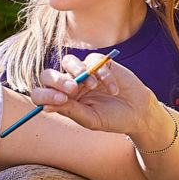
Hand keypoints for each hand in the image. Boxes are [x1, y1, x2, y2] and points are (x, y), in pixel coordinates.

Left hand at [30, 53, 157, 136]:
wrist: (137, 112)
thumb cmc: (111, 118)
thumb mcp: (91, 119)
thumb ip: (71, 111)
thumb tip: (45, 107)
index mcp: (62, 100)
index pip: (41, 94)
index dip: (45, 95)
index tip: (60, 99)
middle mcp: (68, 85)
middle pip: (49, 74)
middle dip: (57, 80)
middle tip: (73, 88)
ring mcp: (83, 72)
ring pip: (68, 61)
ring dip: (79, 71)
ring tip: (93, 85)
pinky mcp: (98, 63)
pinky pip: (93, 60)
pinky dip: (103, 74)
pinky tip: (114, 89)